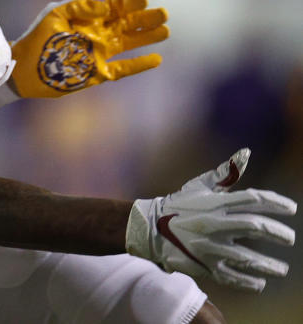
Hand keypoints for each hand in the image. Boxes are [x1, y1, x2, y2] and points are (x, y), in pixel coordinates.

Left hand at [10, 0, 167, 97]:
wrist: (24, 67)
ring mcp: (99, 54)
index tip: (143, 0)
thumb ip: (80, 6)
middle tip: (163, 13)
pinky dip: (139, 65)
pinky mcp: (98, 73)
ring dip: (147, 37)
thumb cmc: (37, 38)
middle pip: (127, 25)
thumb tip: (106, 7)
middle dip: (145, 19)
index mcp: (88, 19)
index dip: (130, 3)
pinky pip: (123, 69)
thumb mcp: (55, 14)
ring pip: (129, 44)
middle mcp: (97, 35)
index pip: (114, 8)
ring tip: (166, 30)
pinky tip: (156, 59)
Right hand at [126, 148, 295, 290]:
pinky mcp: (203, 264)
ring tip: (282, 269)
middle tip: (290, 239)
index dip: (276, 202)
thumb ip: (225, 172)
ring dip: (268, 265)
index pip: (253, 199)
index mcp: (214, 202)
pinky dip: (248, 282)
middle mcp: (212, 223)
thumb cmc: (179, 204)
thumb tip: (246, 153)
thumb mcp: (199, 186)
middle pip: (254, 226)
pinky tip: (260, 283)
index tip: (292, 209)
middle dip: (277, 233)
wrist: (149, 228)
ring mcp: (208, 246)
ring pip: (246, 257)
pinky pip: (231, 277)